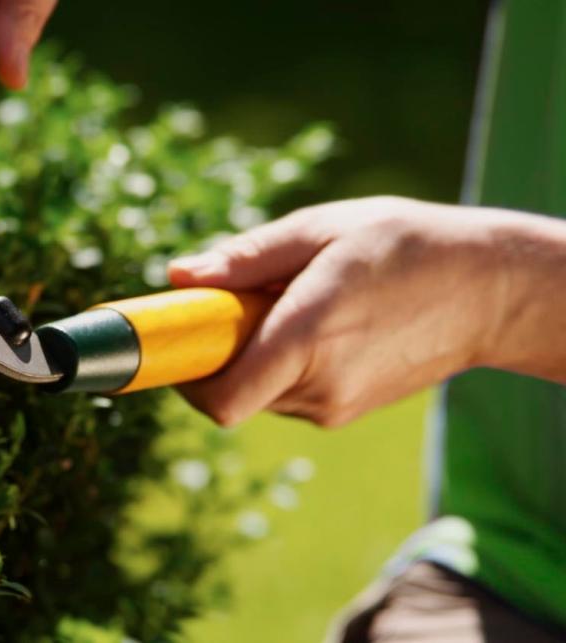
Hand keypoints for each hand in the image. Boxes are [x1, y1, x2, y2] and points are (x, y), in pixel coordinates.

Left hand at [168, 197, 565, 426]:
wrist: (489, 291)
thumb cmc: (405, 246)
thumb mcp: (322, 230)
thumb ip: (245, 258)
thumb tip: (179, 276)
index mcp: (307, 337)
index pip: (219, 398)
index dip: (181, 377)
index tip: (172, 343)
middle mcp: (317, 387)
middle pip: (228, 390)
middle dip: (219, 349)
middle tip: (245, 299)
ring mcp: (333, 407)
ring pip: (255, 391)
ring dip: (253, 354)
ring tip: (298, 302)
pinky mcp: (344, 412)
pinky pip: (285, 392)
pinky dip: (280, 363)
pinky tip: (321, 323)